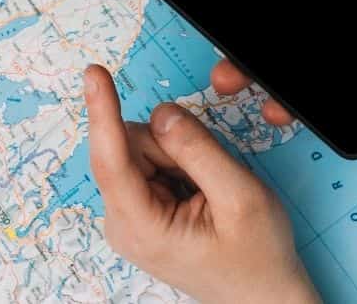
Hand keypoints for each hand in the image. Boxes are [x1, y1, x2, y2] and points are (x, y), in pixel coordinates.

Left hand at [83, 66, 318, 303]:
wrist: (263, 295)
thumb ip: (198, 150)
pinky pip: (151, 163)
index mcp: (142, 227)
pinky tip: (198, 194)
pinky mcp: (139, 210)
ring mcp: (129, 217)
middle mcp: (124, 223)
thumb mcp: (239, 197)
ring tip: (208, 193)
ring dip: (179, 157)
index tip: (94, 74)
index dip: (103, 111)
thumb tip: (163, 113)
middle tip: (211, 179)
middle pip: (132, 146)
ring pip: (143, 150)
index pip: (112, 160)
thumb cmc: (256, 256)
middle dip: (173, 146)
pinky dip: (179, 167)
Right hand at [212, 0, 356, 122]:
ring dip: (253, 65)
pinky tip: (275, 105)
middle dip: (236, 26)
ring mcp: (343, 33)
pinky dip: (288, 96)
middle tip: (213, 39)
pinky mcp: (355, 69)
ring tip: (232, 80)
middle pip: (274, 7)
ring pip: (285, 49)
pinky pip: (314, 83)